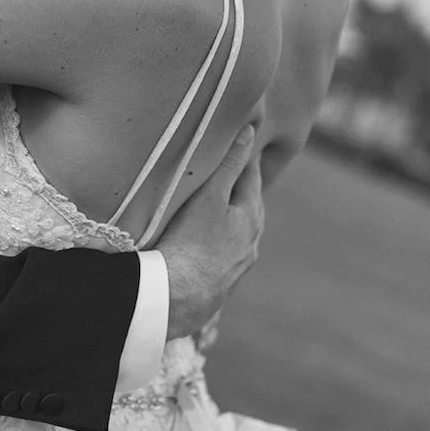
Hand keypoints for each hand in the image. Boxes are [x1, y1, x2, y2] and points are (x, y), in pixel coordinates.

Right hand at [156, 125, 263, 339]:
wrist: (177, 298)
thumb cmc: (192, 242)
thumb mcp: (210, 196)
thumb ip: (230, 164)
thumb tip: (250, 132)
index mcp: (252, 218)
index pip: (252, 179)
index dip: (246, 159)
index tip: (243, 142)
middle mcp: (251, 243)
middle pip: (249, 208)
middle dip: (242, 189)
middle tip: (232, 171)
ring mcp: (237, 267)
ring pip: (239, 234)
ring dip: (231, 219)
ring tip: (218, 206)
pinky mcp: (220, 285)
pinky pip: (224, 255)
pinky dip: (219, 242)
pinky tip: (206, 244)